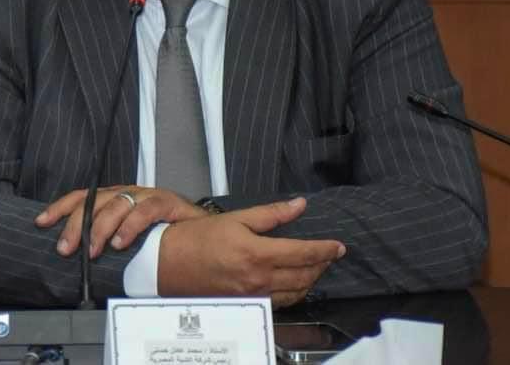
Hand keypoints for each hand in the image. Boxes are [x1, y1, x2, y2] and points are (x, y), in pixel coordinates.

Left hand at [34, 185, 206, 258]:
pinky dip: (130, 227)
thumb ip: (106, 240)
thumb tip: (76, 255)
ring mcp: (146, 195)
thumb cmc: (162, 234)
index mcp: (115, 198)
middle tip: (66, 248)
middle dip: (76, 224)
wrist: (201, 230)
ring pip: (116, 204)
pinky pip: (145, 210)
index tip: (41, 222)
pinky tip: (121, 243)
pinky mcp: (166, 202)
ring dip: (101, 228)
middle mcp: (128, 193)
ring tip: (94, 250)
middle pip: (94, 201)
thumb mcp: (127, 236)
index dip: (60, 208)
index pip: (82, 197)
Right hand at [158, 197, 345, 307]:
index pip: (303, 253)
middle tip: (331, 254)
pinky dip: (294, 292)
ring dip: (311, 280)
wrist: (170, 264)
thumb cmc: (199, 238)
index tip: (338, 246)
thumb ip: (271, 214)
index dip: (325, 249)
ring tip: (317, 266)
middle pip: (304, 276)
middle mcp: (258, 278)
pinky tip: (295, 282)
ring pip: (295, 293)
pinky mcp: (247, 304)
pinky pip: (280, 302)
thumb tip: (298, 205)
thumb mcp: (236, 218)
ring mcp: (253, 295)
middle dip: (322, 264)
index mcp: (257, 253)